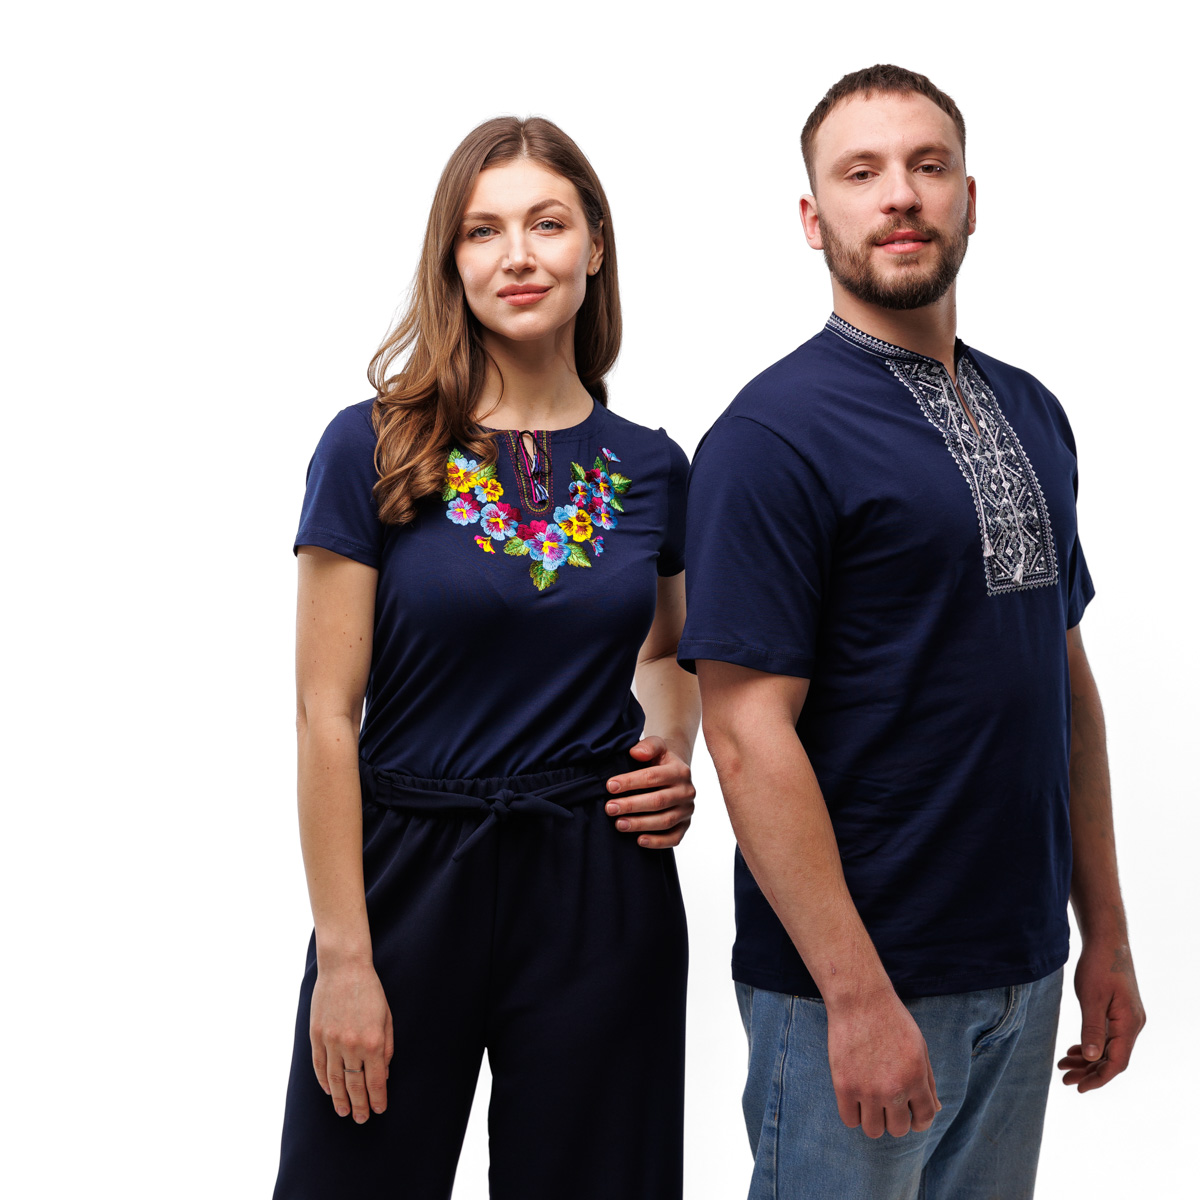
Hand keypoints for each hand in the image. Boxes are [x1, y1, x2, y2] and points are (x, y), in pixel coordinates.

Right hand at [310, 958, 393, 1122]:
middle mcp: (351, 1045)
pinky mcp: (316, 1036)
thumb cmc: (371, 991)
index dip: (377, 1098)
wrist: (344, 968)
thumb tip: (383, 1074)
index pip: (375, 1080)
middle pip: (355, 1085)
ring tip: (344, 1112)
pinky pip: (319, 1065)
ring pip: (334, 1080)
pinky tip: (330, 1091)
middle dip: (359, 1105)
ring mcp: (331, 1041)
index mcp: (373, 1041)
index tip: (379, 1110)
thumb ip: (386, 1047)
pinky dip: (324, 1081)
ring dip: (340, 1099)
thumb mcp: (387, 1017)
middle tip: (361, 1119)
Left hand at [605, 735, 695, 847]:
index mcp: (680, 771)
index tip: (610, 786)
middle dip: (631, 805)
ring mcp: (687, 810)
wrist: (674, 774)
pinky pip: (674, 838)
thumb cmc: (659, 760)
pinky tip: (639, 841)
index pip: (653, 777)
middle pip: (658, 801)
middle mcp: (687, 791)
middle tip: (609, 808)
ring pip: (665, 821)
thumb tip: (636, 752)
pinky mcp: (685, 826)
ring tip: (619, 824)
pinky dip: (657, 842)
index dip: (630, 782)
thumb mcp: (656, 746)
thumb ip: (648, 746)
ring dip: (640, 824)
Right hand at [826, 992, 940, 1137]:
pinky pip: (850, 1120)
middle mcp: (894, 1088)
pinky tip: (854, 1099)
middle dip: (895, 1119)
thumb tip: (935, 1109)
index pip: (925, 1118)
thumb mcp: (919, 1047)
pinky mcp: (844, 1085)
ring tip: (869, 1102)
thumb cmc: (891, 1020)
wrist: (860, 999)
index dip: (919, 1122)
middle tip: (887, 1103)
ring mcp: (867, 1089)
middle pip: (898, 1129)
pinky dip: (853, 1114)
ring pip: (873, 1130)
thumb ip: (928, 1080)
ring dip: (874, 1120)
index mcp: (916, 1078)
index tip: (911, 1117)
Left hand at [1058, 939, 1144, 1092]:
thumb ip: (1092, 1029)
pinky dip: (1091, 1045)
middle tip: (1064, 1079)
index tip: (1078, 1088)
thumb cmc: (1098, 966)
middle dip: (1089, 1072)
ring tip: (1064, 1065)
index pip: (1116, 1063)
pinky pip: (1107, 1036)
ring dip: (1088, 1059)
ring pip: (1108, 1048)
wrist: (1107, 941)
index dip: (1098, 1078)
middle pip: (1112, 1059)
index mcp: (1128, 1024)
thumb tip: (1092, 1059)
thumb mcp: (1091, 998)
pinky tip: (1075, 1049)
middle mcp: (1132, 1025)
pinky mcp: (1118, 1012)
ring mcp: (1126, 1019)